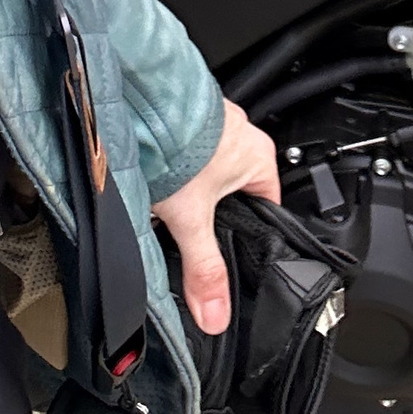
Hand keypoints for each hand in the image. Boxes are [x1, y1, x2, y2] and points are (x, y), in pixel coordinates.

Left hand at [150, 100, 280, 336]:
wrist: (145, 100)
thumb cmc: (179, 144)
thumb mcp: (192, 219)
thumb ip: (204, 268)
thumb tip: (217, 313)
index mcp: (260, 158)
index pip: (267, 206)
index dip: (248, 232)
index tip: (230, 249)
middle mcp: (242, 135)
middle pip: (234, 189)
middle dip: (213, 210)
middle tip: (192, 228)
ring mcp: (215, 121)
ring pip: (209, 167)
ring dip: (190, 184)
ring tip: (170, 200)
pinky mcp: (187, 114)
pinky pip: (189, 146)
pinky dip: (176, 162)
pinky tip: (158, 174)